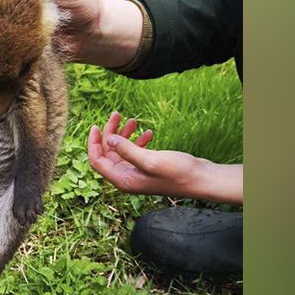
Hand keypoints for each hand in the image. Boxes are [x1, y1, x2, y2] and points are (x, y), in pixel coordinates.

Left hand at [87, 112, 243, 203]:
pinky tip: (149, 132)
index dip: (93, 143)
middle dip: (110, 133)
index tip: (96, 125)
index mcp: (123, 180)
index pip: (97, 161)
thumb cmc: (178, 173)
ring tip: (133, 120)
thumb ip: (128, 151)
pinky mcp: (148, 167)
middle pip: (108, 153)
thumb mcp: (150, 160)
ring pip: (122, 150)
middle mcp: (127, 178)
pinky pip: (136, 152)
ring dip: (125, 134)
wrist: (201, 179)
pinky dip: (138, 140)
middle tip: (117, 114)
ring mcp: (137, 173)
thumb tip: (108, 139)